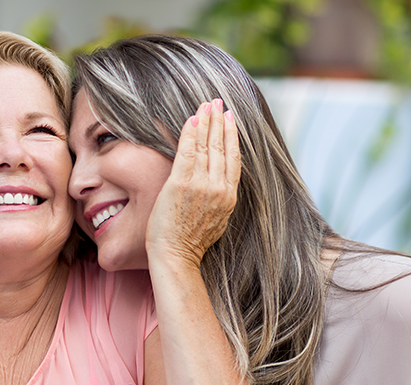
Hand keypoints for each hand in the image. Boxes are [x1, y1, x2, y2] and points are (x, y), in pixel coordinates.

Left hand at [145, 99, 240, 267]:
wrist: (176, 256)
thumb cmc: (190, 242)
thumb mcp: (217, 220)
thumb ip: (220, 199)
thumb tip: (219, 185)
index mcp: (229, 196)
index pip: (234, 158)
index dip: (232, 136)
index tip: (231, 118)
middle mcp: (219, 188)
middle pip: (221, 147)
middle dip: (220, 121)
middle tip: (218, 102)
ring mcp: (201, 185)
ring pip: (206, 145)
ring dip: (206, 121)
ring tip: (206, 104)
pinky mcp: (181, 184)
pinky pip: (187, 151)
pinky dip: (190, 133)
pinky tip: (192, 118)